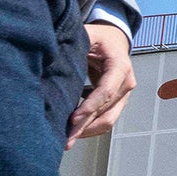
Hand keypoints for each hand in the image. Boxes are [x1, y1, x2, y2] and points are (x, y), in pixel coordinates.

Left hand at [69, 21, 137, 143]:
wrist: (115, 41)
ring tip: (67, 141)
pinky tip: (74, 133)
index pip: (106, 91)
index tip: (72, 119)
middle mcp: (127, 83)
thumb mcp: (88, 34)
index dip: (89, 106)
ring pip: (109, 119)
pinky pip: (106, 119)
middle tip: (65, 138)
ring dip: (88, 131)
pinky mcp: (118, 102)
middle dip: (85, 125)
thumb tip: (50, 52)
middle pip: (107, 111)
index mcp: (120, 66)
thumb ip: (74, 43)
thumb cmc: (99, 37)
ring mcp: (124, 95)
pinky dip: (90, 127)